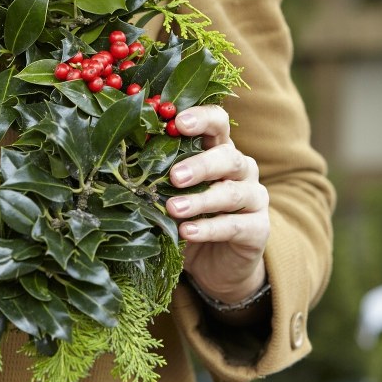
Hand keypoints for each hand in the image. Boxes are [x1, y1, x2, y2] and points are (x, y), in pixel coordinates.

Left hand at [164, 105, 269, 304]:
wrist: (217, 263)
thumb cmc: (188, 217)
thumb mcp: (171, 193)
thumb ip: (158, 174)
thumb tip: (123, 156)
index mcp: (219, 150)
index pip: (218, 123)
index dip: (202, 118)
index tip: (179, 122)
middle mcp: (241, 169)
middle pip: (228, 156)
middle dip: (200, 165)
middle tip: (174, 176)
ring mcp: (254, 198)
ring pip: (232, 192)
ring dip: (201, 200)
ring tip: (173, 208)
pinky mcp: (258, 229)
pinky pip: (234, 225)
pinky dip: (209, 228)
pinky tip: (187, 231)